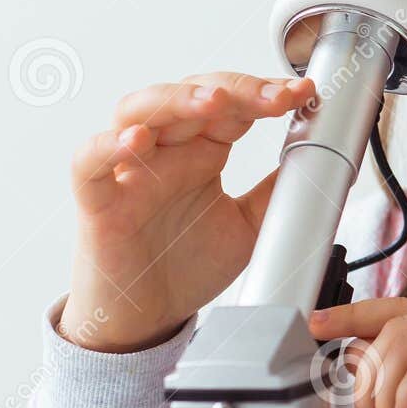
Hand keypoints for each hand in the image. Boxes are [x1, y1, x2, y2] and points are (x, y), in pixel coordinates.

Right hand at [59, 71, 317, 350]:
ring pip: (138, 110)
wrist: (148, 318)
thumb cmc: (187, 266)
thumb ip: (276, 194)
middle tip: (273, 97)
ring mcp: (129, 170)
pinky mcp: (98, 200)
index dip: (266, 93)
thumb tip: (316, 163)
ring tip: (212, 102)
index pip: (233, 105)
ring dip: (175, 100)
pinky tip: (135, 141)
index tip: (304, 93)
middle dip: (234, 89)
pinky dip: (107, 146)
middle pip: (191, 95)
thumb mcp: (249, 228)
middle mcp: (167, 151)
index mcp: (203, 151)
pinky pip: (89, 162)